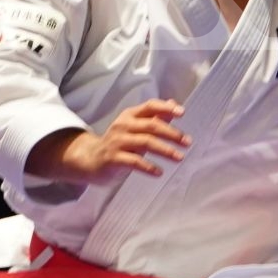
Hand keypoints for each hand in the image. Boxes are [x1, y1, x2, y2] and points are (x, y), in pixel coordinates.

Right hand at [28, 99, 190, 184]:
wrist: (90, 160)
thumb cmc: (118, 144)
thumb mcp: (135, 128)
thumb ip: (154, 118)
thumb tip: (173, 105)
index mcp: (129, 116)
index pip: (149, 106)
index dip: (166, 107)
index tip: (182, 112)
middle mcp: (123, 125)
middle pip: (151, 125)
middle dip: (172, 133)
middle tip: (188, 142)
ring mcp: (117, 141)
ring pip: (145, 142)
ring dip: (165, 150)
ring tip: (179, 157)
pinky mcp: (113, 158)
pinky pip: (134, 162)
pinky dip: (149, 167)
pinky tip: (159, 172)